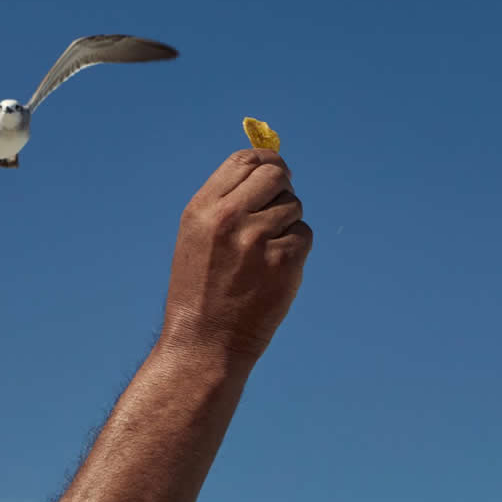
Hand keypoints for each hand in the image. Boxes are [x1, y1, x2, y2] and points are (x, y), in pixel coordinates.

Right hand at [160, 148, 312, 364]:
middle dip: (282, 186)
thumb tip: (268, 165)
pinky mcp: (284, 264)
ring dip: (287, 222)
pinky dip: (295, 248)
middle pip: (275, 175)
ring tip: (265, 251)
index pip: (244, 160)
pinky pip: (303, 235)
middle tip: (277, 206)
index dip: (266, 159)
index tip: (276, 169)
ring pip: (293, 206)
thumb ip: (226, 196)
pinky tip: (274, 269)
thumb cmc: (201, 285)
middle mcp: (229, 218)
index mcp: (204, 207)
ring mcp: (258, 240)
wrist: (203, 342)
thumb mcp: (198, 232)